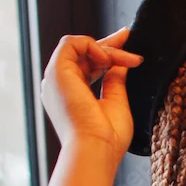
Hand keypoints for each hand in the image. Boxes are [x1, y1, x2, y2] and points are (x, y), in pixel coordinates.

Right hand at [40, 27, 143, 157]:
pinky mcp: (56, 72)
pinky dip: (92, 45)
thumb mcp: (116, 101)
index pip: (87, 65)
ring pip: (79, 46)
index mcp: (72, 95)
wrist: (96, 149)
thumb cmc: (108, 137)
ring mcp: (56, 79)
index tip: (127, 44)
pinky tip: (108, 59)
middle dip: (109, 43)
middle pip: (83, 53)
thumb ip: (115, 80)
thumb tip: (120, 62)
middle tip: (129, 36)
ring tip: (127, 60)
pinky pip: (71, 43)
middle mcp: (60, 86)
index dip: (107, 51)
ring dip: (107, 48)